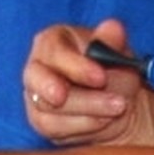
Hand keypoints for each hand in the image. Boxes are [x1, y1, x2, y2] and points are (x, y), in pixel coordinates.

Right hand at [23, 19, 153, 145]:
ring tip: (116, 108)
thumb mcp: (119, 53)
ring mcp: (34, 94)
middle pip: (37, 79)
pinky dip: (82, 125)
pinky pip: (52, 127)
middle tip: (91, 100)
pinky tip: (103, 121)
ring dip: (86, 110)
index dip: (75, 65)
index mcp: (52, 41)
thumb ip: (113, 41)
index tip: (101, 78)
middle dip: (66, 92)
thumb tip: (113, 28)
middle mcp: (37, 67)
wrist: (117, 102)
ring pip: (47, 107)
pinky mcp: (39, 119)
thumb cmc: (113, 71)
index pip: (52, 50)